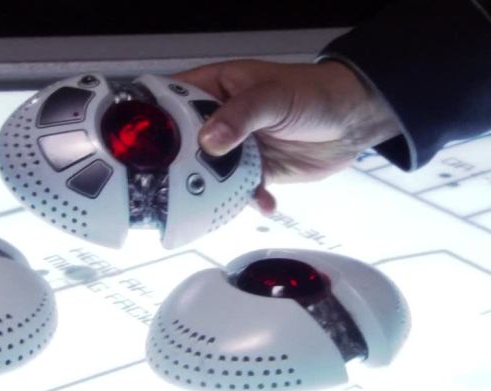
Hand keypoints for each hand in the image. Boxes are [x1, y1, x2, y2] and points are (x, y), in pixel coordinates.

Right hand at [174, 59, 400, 213]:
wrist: (352, 121)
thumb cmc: (313, 93)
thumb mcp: (273, 97)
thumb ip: (240, 116)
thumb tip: (210, 141)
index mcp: (215, 89)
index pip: (171, 99)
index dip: (152, 119)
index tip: (138, 142)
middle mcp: (219, 118)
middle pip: (183, 143)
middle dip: (178, 165)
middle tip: (174, 183)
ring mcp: (235, 147)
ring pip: (208, 172)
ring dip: (211, 189)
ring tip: (215, 201)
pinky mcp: (254, 171)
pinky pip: (238, 190)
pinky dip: (247, 200)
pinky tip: (262, 202)